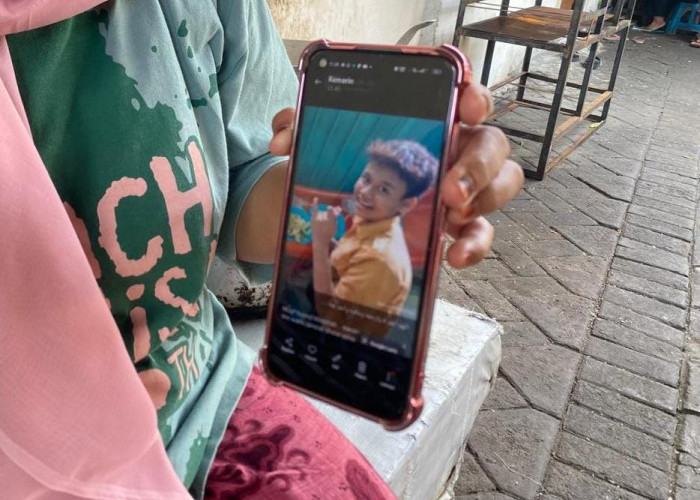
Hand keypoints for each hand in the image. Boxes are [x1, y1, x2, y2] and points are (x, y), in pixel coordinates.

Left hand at [269, 83, 523, 269]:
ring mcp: (462, 188)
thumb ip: (297, 125)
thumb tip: (282, 138)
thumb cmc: (345, 161)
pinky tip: (453, 258)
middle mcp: (455, 149)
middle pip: (493, 144)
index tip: (467, 106)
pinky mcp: (458, 225)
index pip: (466, 97)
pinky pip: (482, 232)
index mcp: (431, 118)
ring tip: (450, 216)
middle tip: (449, 189)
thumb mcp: (319, 139)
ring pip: (503, 184)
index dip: (475, 97)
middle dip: (479, 164)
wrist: (342, 205)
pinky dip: (476, 245)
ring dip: (485, 199)